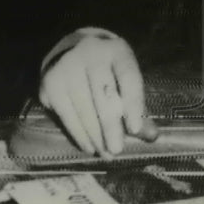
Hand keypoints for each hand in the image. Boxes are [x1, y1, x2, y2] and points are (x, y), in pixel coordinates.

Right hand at [38, 33, 147, 156]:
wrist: (71, 50)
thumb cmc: (108, 69)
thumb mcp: (125, 77)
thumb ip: (138, 106)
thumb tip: (153, 136)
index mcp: (117, 50)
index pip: (128, 77)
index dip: (133, 103)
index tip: (135, 130)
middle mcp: (91, 54)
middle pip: (103, 95)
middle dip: (111, 126)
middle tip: (117, 150)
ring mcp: (68, 67)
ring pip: (84, 107)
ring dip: (95, 136)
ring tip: (105, 154)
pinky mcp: (51, 83)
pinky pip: (67, 114)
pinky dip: (79, 134)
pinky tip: (89, 147)